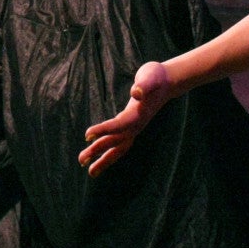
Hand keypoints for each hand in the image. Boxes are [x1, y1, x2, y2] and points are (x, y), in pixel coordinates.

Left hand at [79, 61, 172, 175]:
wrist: (168, 83)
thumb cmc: (156, 77)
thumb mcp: (150, 77)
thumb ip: (144, 85)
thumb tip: (136, 92)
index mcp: (138, 114)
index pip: (119, 125)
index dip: (103, 130)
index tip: (87, 135)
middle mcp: (137, 125)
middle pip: (116, 141)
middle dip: (98, 151)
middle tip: (81, 161)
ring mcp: (135, 128)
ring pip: (118, 147)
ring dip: (104, 159)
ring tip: (90, 171)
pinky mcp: (133, 127)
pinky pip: (120, 143)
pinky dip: (109, 150)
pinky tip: (100, 155)